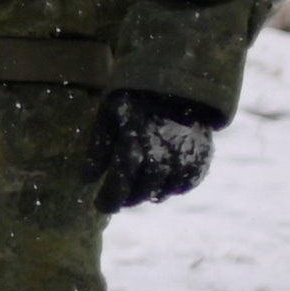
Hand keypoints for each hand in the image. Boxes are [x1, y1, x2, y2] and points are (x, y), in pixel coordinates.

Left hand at [89, 89, 223, 211]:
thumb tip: (87, 179)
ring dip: (150, 195)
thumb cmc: (134, 101)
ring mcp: (185, 154)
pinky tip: (161, 184)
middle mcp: (162, 150)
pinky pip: (188, 183)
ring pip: (166, 189)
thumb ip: (98, 148)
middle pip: (144, 188)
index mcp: (135, 139)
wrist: (176, 83)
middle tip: (118, 201)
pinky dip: (174, 188)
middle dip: (129, 199)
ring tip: (138, 192)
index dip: (110, 197)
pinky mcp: (202, 155)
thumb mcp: (109, 116)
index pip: (121, 179)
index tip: (100, 207)